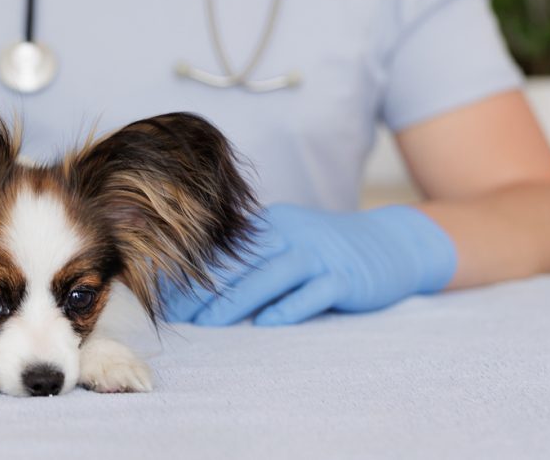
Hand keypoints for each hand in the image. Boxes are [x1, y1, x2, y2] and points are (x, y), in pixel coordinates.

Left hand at [160, 204, 456, 326]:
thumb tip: (201, 289)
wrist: (390, 245)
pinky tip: (268, 323)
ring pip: (272, 275)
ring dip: (237, 299)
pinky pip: (315, 292)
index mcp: (270, 226)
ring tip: (207, 322)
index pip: (223, 251)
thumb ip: (251, 262)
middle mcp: (290, 234)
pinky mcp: (346, 276)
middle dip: (202, 289)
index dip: (190, 273)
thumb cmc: (326, 253)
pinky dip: (291, 306)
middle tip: (171, 313)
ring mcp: (319, 254)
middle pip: (240, 263)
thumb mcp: (286, 246)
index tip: (159, 296)